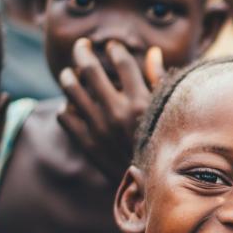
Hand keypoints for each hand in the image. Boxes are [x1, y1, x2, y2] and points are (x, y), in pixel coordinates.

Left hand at [58, 38, 163, 178]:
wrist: (152, 185)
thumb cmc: (164, 144)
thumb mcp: (167, 112)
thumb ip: (158, 80)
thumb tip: (152, 52)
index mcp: (141, 102)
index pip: (122, 61)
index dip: (115, 49)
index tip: (112, 47)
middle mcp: (118, 112)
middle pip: (90, 69)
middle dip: (83, 51)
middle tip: (81, 46)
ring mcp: (99, 128)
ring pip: (72, 90)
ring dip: (68, 76)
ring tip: (70, 73)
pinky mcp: (87, 144)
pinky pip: (65, 116)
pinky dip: (66, 107)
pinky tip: (73, 105)